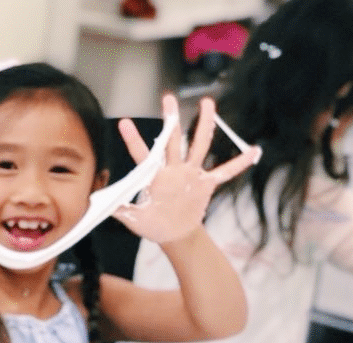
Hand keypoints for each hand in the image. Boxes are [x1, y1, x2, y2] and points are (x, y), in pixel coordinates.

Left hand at [113, 95, 259, 244]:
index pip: (142, 154)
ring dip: (204, 125)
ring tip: (208, 103)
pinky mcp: (206, 184)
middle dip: (171, 119)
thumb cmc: (151, 225)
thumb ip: (120, 209)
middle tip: (168, 98)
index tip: (124, 122)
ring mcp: (190, 174)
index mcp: (154, 176)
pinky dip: (239, 163)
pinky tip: (254, 151)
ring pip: (198, 145)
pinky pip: (225, 172)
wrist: (173, 234)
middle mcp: (173, 169)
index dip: (134, 139)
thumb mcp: (133, 219)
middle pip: (172, 140)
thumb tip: (99, 203)